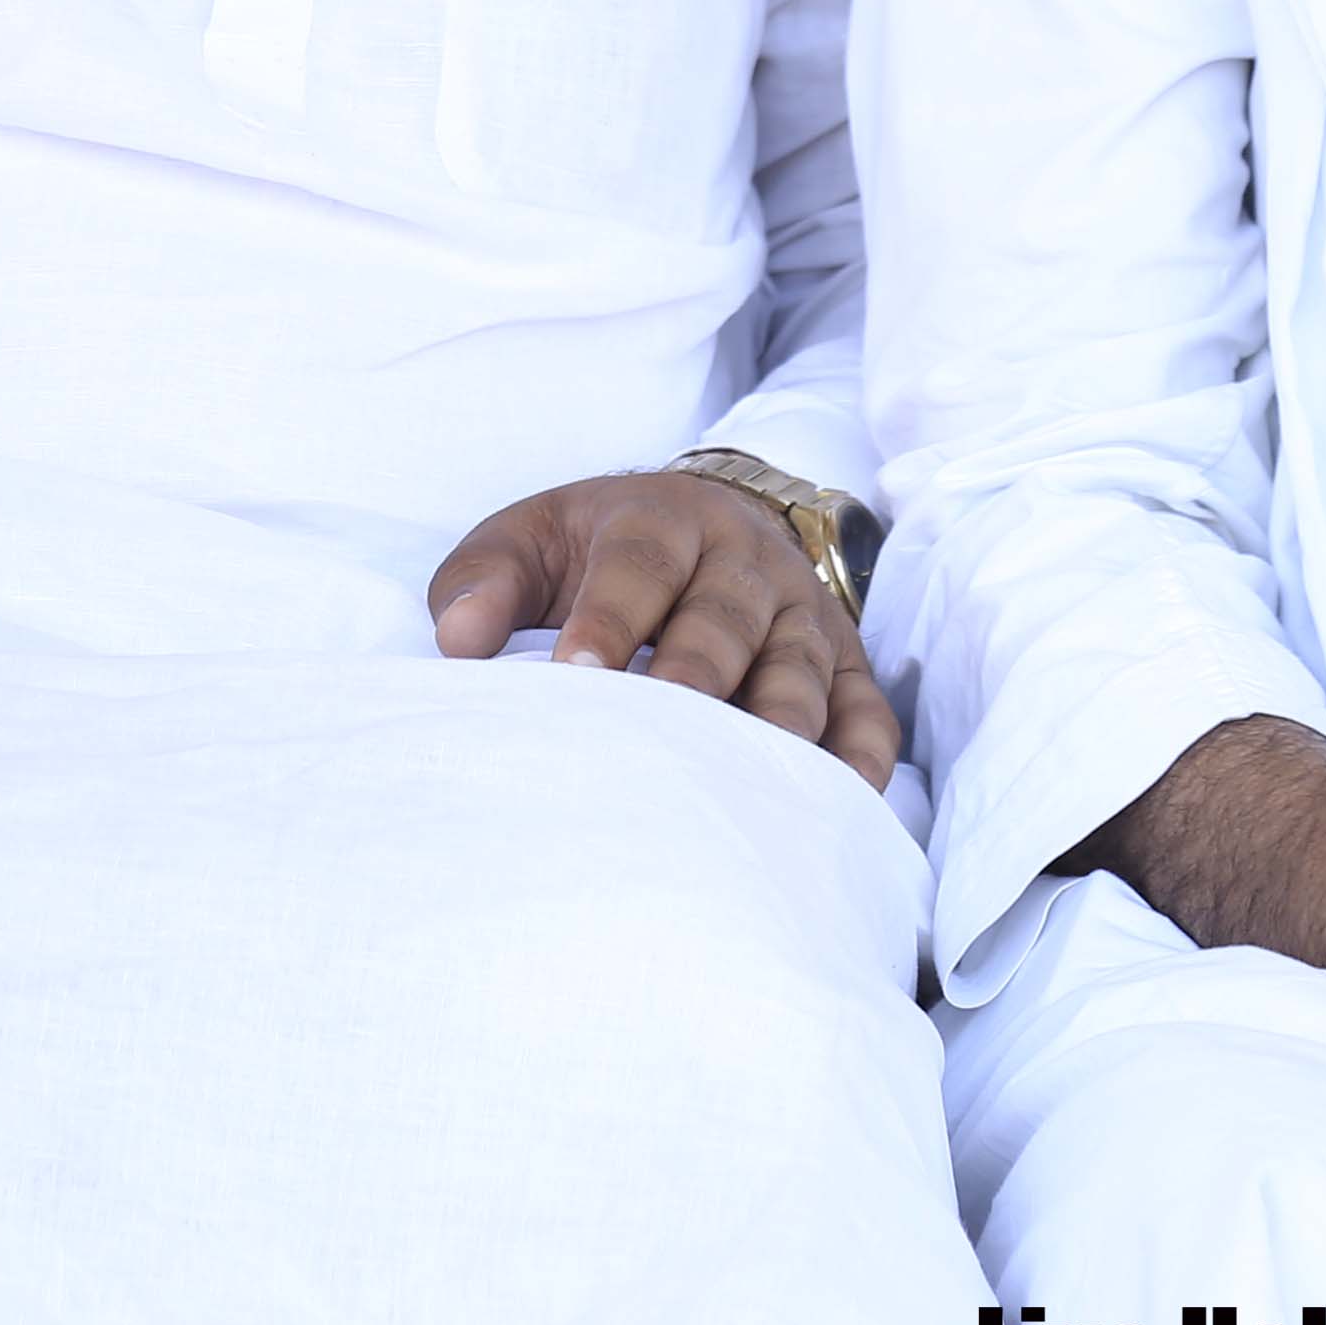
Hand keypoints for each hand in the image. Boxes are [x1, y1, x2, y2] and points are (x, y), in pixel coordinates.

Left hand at [424, 469, 896, 787]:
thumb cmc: (598, 551)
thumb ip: (484, 581)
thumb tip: (458, 643)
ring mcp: (805, 614)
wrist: (705, 521)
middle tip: (662, 729)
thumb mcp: (531, 539)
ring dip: (779, 723)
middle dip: (697, 671)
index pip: (640, 564)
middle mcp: (746, 561)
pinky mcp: (848, 666)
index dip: (610, 618)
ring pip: (801, 667)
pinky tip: (833, 806)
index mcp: (664, 518)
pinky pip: (867, 714)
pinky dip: (858, 759)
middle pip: (728, 616)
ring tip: (749, 784)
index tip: (576, 675)